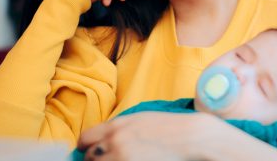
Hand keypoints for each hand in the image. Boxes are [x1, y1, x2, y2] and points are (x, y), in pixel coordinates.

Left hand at [77, 112, 276, 160]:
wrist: (192, 136)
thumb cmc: (168, 127)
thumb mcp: (140, 119)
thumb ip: (118, 127)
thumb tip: (100, 140)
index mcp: (116, 126)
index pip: (85, 139)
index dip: (86, 147)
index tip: (90, 152)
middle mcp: (115, 142)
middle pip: (90, 158)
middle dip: (96, 160)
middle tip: (109, 160)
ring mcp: (123, 159)